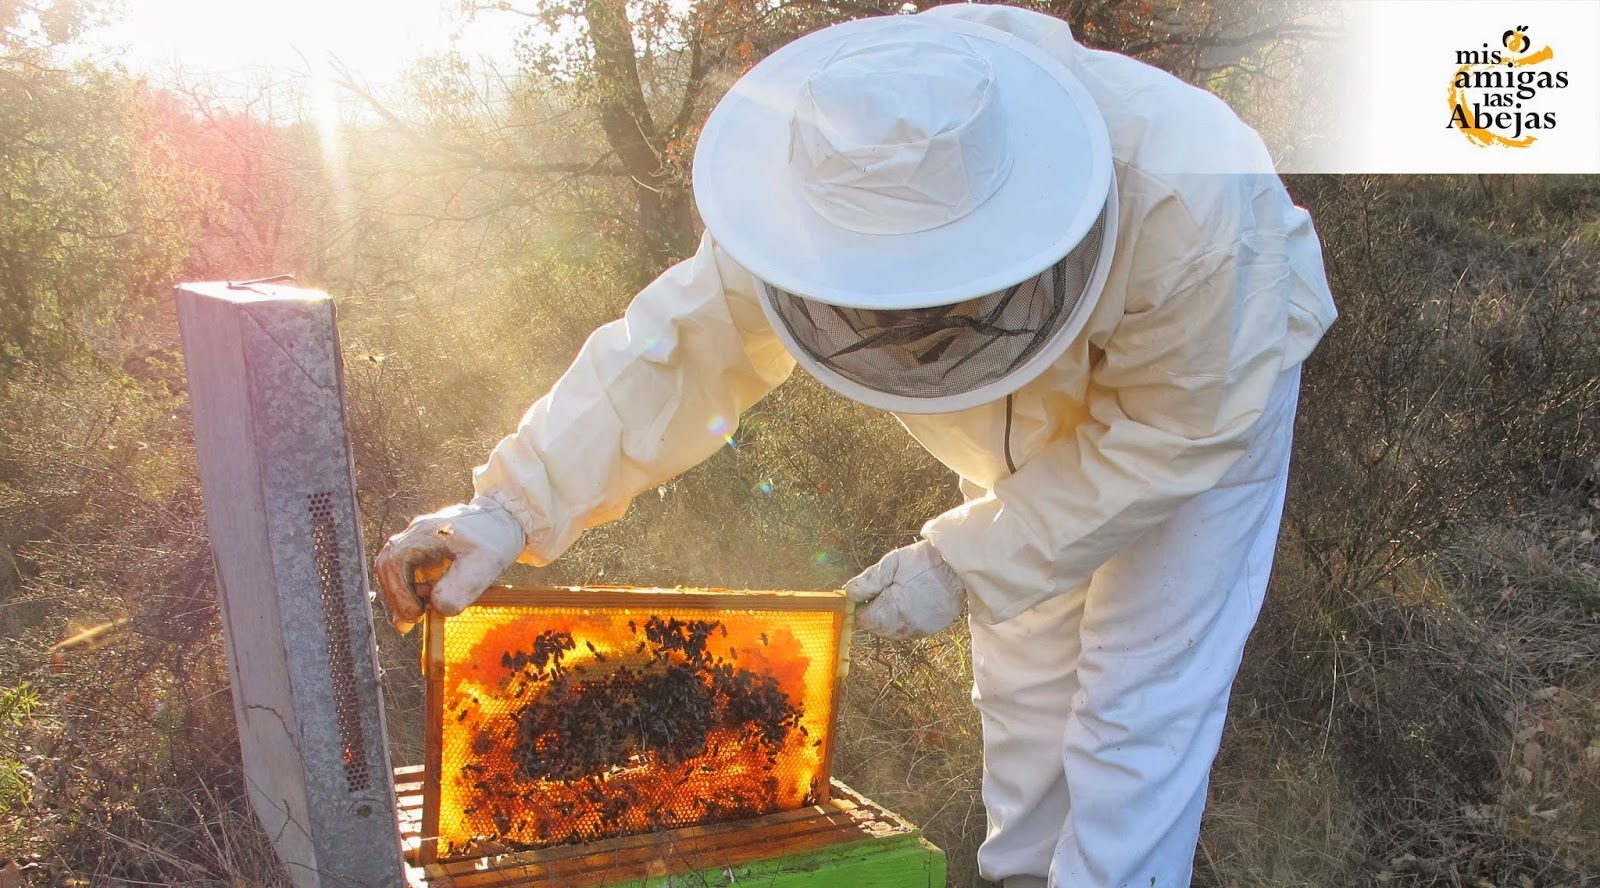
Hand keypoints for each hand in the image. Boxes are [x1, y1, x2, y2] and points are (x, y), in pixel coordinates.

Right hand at [374, 497, 523, 632]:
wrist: (504, 520)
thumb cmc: (495, 539)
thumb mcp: (485, 564)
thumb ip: (461, 587)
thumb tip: (436, 607)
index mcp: (424, 533)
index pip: (395, 563)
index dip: (400, 592)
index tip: (417, 613)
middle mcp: (414, 533)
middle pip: (387, 566)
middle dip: (397, 596)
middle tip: (412, 621)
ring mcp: (415, 539)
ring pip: (392, 568)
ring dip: (400, 594)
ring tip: (415, 615)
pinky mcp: (421, 547)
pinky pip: (404, 568)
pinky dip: (409, 588)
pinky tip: (421, 604)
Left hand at [843, 540, 965, 640]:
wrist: (959, 565)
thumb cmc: (924, 560)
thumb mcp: (892, 563)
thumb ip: (868, 581)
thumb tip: (849, 593)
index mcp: (894, 609)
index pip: (864, 620)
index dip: (859, 608)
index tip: (862, 596)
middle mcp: (907, 625)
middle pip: (877, 628)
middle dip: (873, 612)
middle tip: (881, 591)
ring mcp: (920, 629)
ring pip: (892, 631)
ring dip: (887, 618)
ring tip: (896, 595)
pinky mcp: (931, 629)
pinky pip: (908, 630)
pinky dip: (902, 620)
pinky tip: (907, 603)